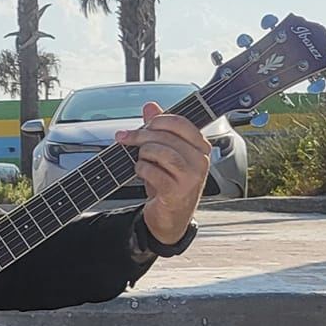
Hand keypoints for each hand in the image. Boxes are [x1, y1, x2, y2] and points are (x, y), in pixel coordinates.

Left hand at [115, 102, 211, 244]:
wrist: (170, 218)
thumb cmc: (168, 184)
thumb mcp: (164, 155)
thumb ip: (158, 130)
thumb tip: (150, 106)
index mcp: (200, 147)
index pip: (180, 123)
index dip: (158, 120)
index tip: (142, 124)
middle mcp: (200, 160)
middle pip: (166, 136)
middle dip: (140, 135)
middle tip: (125, 138)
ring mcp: (191, 176)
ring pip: (159, 151)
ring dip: (142, 154)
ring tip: (140, 161)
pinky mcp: (177, 191)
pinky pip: (152, 171)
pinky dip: (141, 169)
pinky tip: (141, 173)